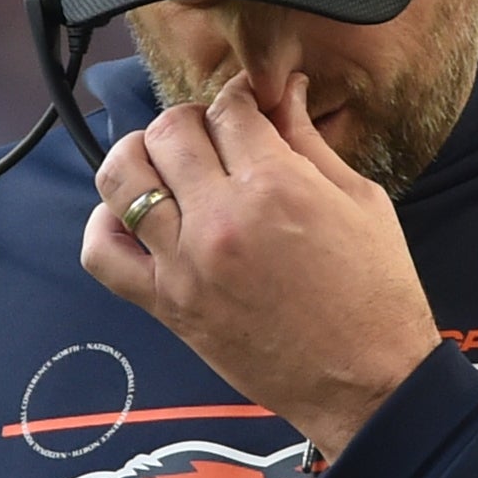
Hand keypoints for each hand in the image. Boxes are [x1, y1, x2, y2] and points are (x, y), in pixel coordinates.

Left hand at [82, 74, 442, 462]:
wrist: (366, 383)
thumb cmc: (375, 295)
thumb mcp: (360, 202)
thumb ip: (309, 143)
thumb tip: (287, 94)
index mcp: (276, 186)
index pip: (229, 109)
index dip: (240, 100)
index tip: (249, 109)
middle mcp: (221, 219)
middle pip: (171, 131)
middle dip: (193, 123)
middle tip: (214, 140)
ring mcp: (185, 263)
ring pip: (122, 178)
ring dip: (141, 158)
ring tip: (168, 169)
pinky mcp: (167, 305)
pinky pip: (102, 254)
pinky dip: (103, 225)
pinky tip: (131, 218)